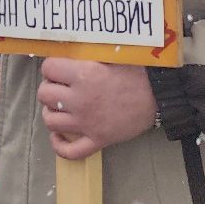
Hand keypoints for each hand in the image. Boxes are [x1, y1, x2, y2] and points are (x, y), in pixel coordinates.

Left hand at [37, 58, 156, 160]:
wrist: (160, 95)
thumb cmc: (139, 72)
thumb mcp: (112, 56)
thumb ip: (89, 55)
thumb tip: (70, 53)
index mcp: (84, 74)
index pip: (49, 68)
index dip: (51, 67)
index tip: (58, 69)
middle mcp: (80, 99)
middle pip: (44, 95)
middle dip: (49, 88)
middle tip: (60, 87)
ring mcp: (87, 123)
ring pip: (50, 121)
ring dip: (51, 113)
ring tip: (59, 107)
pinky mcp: (97, 140)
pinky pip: (70, 151)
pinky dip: (60, 145)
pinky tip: (59, 136)